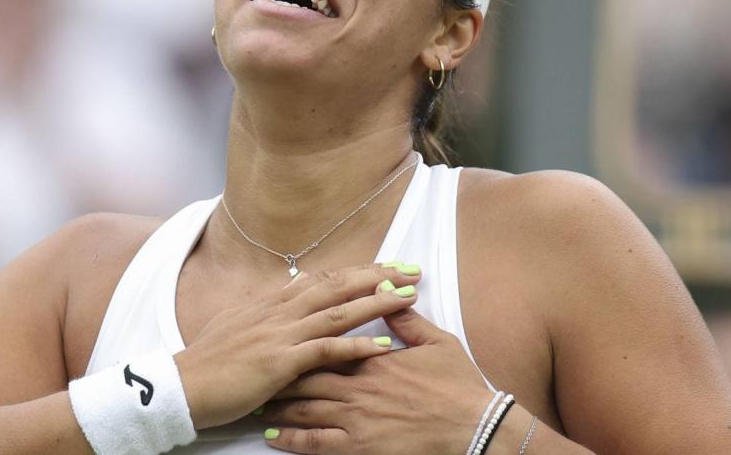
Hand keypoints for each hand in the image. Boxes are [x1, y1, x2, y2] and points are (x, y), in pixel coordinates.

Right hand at [174, 264, 422, 429]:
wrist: (181, 386)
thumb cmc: (208, 362)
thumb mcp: (237, 324)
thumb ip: (268, 308)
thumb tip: (292, 284)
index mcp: (270, 303)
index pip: (322, 278)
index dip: (357, 271)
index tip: (386, 267)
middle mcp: (278, 311)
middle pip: (336, 285)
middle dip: (376, 276)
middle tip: (410, 270)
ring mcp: (280, 335)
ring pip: (336, 312)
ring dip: (375, 303)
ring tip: (408, 298)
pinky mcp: (280, 362)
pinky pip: (325, 350)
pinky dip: (355, 346)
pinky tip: (381, 346)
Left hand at [258, 304, 492, 454]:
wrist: (474, 427)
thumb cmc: (458, 386)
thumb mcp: (436, 343)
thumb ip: (406, 320)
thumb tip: (388, 291)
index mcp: (372, 359)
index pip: (325, 345)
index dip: (298, 343)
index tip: (278, 340)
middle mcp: (357, 386)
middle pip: (305, 377)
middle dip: (278, 376)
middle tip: (255, 372)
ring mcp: (355, 418)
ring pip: (303, 409)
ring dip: (277, 407)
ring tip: (256, 404)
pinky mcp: (359, 447)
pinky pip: (316, 444)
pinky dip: (291, 440)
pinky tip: (273, 439)